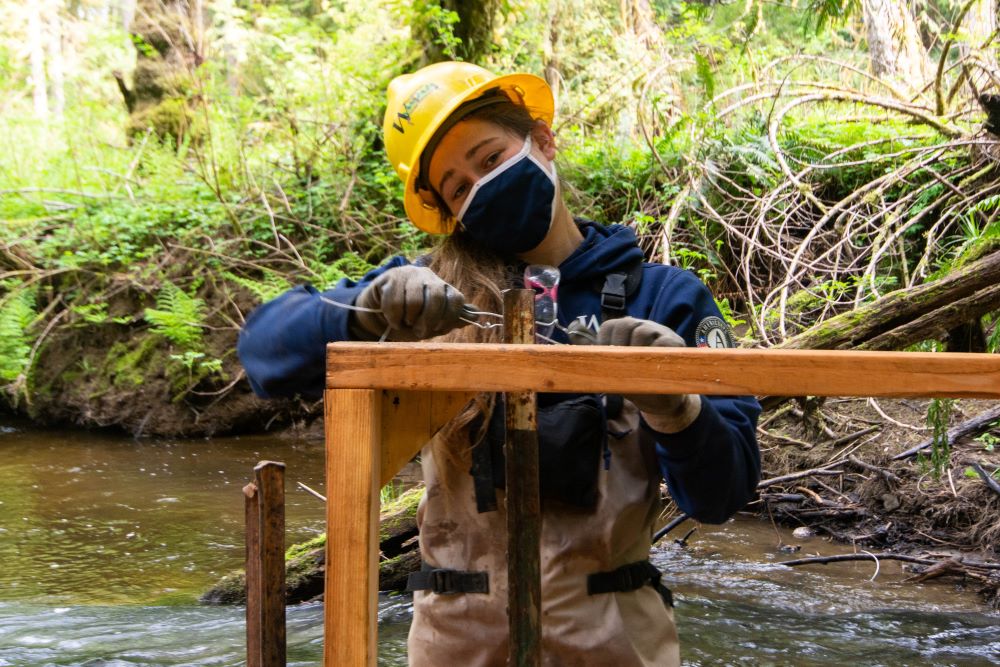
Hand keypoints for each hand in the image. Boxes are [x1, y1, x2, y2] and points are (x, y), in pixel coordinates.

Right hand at [351, 266, 465, 340]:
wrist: (380, 311)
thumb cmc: (411, 318)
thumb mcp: (434, 323)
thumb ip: (453, 319)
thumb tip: (476, 317)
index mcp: (443, 287)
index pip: (456, 299)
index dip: (450, 318)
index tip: (438, 330)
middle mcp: (428, 276)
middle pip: (436, 297)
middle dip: (428, 321)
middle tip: (420, 332)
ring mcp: (409, 274)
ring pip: (415, 300)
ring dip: (409, 319)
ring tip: (405, 324)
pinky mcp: (390, 277)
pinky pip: (395, 301)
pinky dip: (394, 317)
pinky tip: (394, 321)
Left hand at [595, 317, 700, 431]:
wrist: (663, 401)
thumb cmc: (637, 381)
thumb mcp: (614, 369)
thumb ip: (595, 353)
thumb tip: (571, 332)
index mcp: (626, 331)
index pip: (610, 326)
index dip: (604, 342)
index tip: (605, 360)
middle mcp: (643, 326)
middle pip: (626, 323)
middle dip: (618, 345)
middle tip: (618, 365)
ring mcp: (660, 333)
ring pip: (643, 331)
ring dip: (634, 350)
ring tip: (633, 368)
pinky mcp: (676, 344)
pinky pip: (662, 342)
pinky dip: (653, 353)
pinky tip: (649, 367)